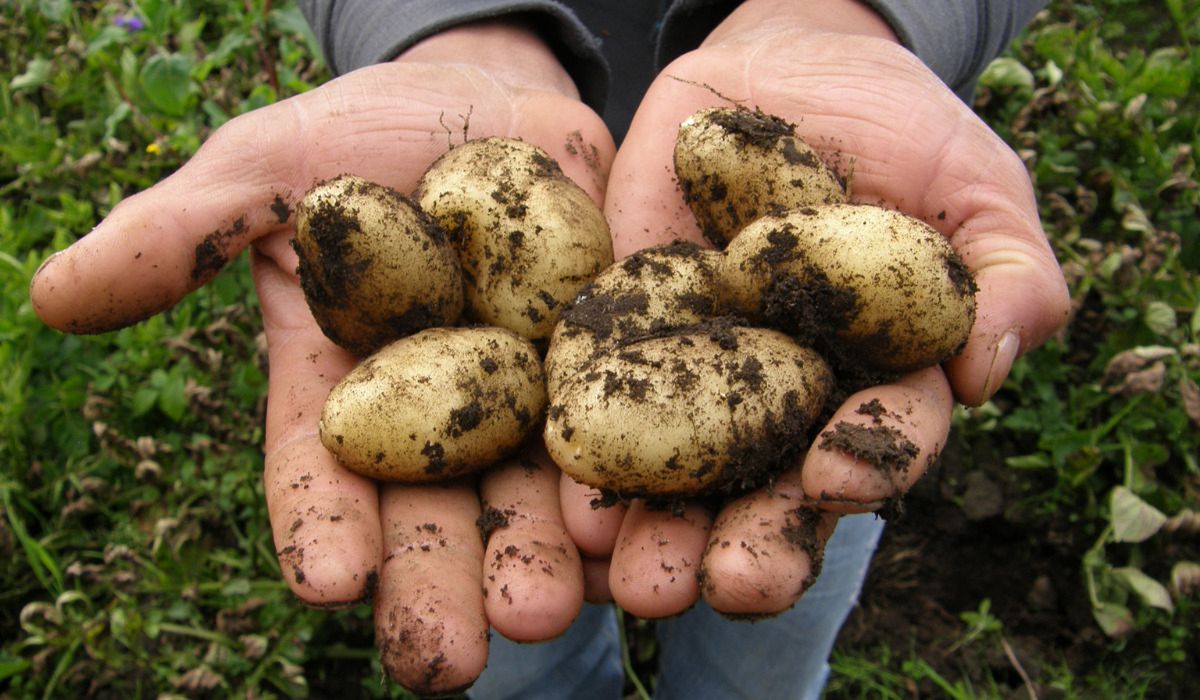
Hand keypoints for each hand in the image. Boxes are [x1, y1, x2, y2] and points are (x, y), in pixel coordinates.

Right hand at [30, 21, 613, 693]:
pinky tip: (641, 541)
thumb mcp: (265, 169)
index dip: (321, 526)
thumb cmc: (360, 138)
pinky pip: (629, 430)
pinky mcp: (613, 364)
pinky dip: (636, 487)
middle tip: (451, 658)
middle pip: (436, 513)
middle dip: (441, 583)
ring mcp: (531, 397)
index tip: (327, 583)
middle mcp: (440, 417)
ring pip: (538, 495)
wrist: (488, 102)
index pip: (322, 473)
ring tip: (554, 615)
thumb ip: (180, 235)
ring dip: (546, 560)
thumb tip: (54, 295)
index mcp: (347, 391)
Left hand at [562, 0, 1069, 616]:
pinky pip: (601, 391)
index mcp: (876, 383)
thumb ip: (1007, 272)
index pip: (879, 441)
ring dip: (660, 528)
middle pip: (772, 486)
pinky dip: (586, 445)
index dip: (864, 462)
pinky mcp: (626, 328)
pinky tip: (566, 495)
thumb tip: (990, 367)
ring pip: (681, 469)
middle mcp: (785, 398)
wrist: (792, 67)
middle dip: (752, 540)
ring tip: (636, 578)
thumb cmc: (905, 130)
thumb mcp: (975, 185)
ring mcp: (701, 370)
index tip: (834, 477)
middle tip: (726, 585)